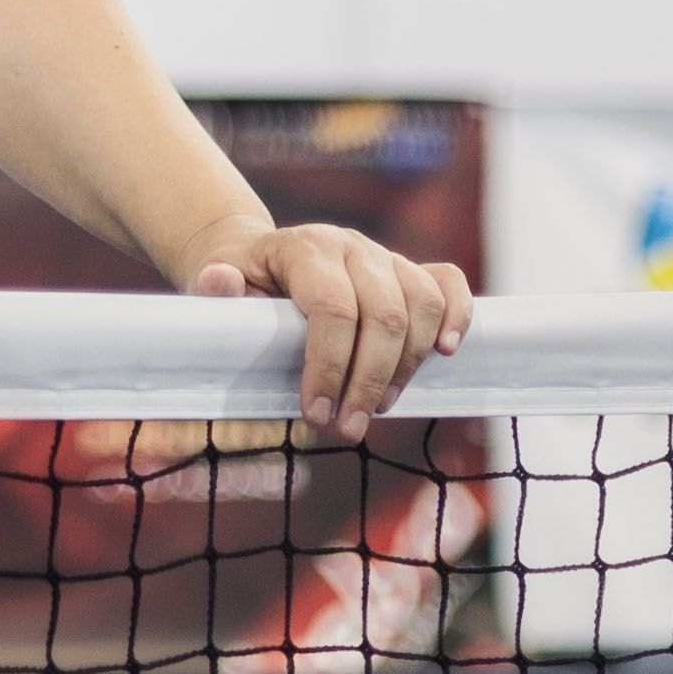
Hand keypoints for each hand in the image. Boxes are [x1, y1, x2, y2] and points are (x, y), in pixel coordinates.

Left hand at [180, 218, 472, 441]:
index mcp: (305, 249)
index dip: (329, 367)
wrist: (257, 259)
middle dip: (369, 381)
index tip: (316, 414)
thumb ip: (216, 288)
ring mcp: (385, 256)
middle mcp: (351, 246)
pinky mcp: (408, 270)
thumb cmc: (239, 284)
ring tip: (377, 405)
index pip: (333, 308)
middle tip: (347, 427)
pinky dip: (456, 316)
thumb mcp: (216, 285)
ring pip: (422, 305)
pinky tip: (444, 352)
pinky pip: (448, 284)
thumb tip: (218, 281)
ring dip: (407, 365)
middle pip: (385, 315)